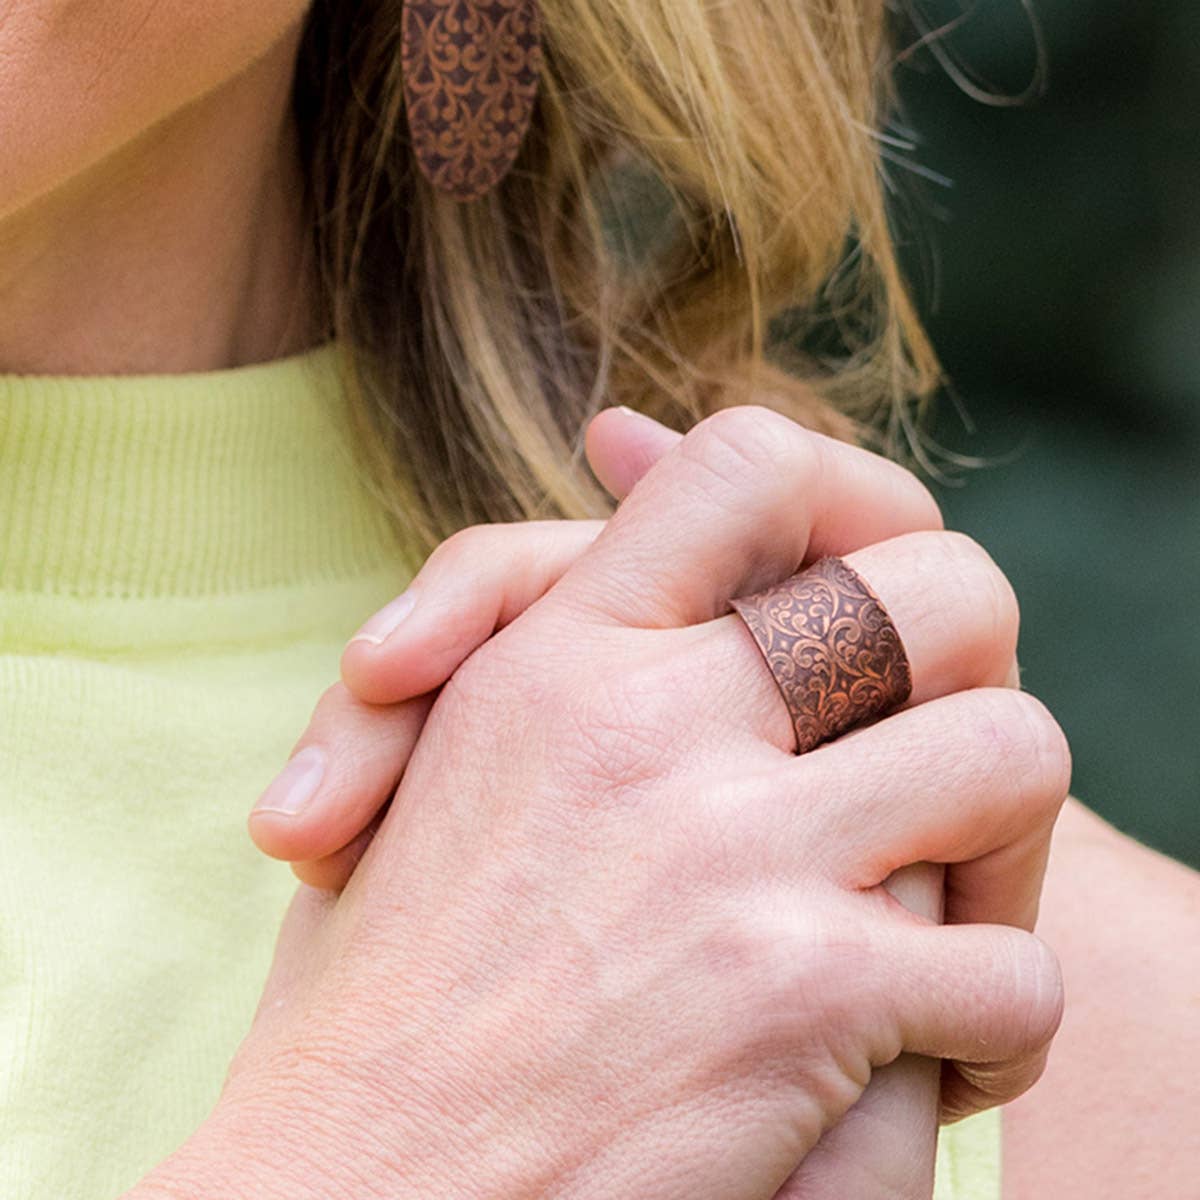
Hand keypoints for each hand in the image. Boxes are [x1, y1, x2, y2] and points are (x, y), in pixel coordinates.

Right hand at [177, 407, 1070, 1199]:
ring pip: (1013, 751)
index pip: (751, 468)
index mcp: (559, 654)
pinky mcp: (799, 996)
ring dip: (1005, 848)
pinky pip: (1009, 973)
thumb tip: (623, 451)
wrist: (352, 1195)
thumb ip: (535, 620)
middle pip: (943, 591)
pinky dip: (993, 1029)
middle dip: (971, 667)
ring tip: (949, 922)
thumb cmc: (382, 989)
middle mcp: (653, 721)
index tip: (854, 604)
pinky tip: (923, 1066)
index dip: (844, 506)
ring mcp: (735, 850)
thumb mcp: (430, 763)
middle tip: (933, 766)